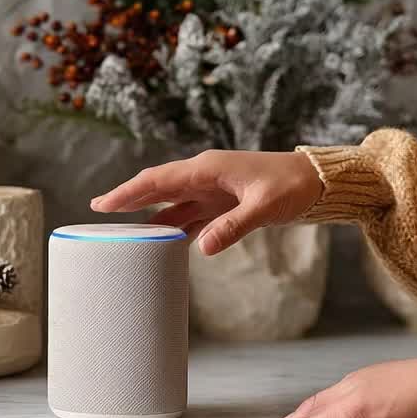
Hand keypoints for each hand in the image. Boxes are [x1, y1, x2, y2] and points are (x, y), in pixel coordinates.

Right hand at [90, 150, 322, 255]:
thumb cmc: (293, 186)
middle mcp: (205, 176)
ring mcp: (213, 189)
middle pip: (157, 188)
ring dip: (148, 215)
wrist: (318, 180)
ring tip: (123, 230)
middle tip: (97, 210)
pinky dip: (173, 226)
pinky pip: (190, 214)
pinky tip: (162, 239)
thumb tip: (202, 248)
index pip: (158, 181)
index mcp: (208, 169)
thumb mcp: (265, 207)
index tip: (102, 203)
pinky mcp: (223, 202)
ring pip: (171, 203)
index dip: (128, 192)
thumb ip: (233, 226)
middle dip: (128, 198)